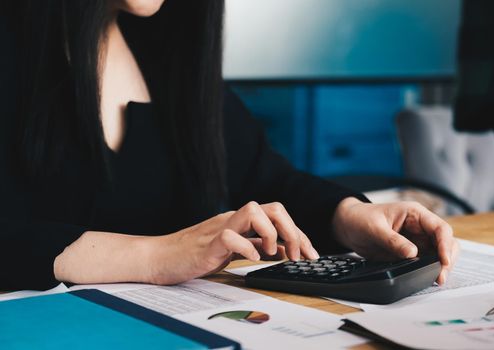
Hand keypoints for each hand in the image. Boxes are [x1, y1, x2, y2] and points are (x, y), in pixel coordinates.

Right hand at [147, 201, 318, 284]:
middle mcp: (232, 219)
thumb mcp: (232, 249)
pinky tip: (252, 261)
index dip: (299, 233)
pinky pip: (229, 236)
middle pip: (272, 207)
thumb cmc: (193, 253)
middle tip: (298, 255)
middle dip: (293, 230)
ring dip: (271, 233)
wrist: (158, 257)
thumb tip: (283, 249)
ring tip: (271, 253)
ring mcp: (219, 229)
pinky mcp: (206, 245)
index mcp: (240, 221)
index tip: (311, 253)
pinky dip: (246, 248)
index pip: (277, 215)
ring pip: (253, 211)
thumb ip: (255, 245)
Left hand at [332, 197, 459, 284]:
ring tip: (435, 279)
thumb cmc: (360, 219)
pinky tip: (426, 278)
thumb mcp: (374, 228)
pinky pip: (425, 262)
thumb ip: (393, 241)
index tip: (444, 261)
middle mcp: (420, 227)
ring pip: (439, 254)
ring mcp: (417, 240)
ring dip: (440, 266)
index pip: (440, 228)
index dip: (445, 245)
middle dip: (447, 259)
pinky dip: (429, 270)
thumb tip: (413, 253)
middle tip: (440, 276)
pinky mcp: (411, 253)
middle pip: (446, 242)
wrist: (348, 226)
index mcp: (414, 214)